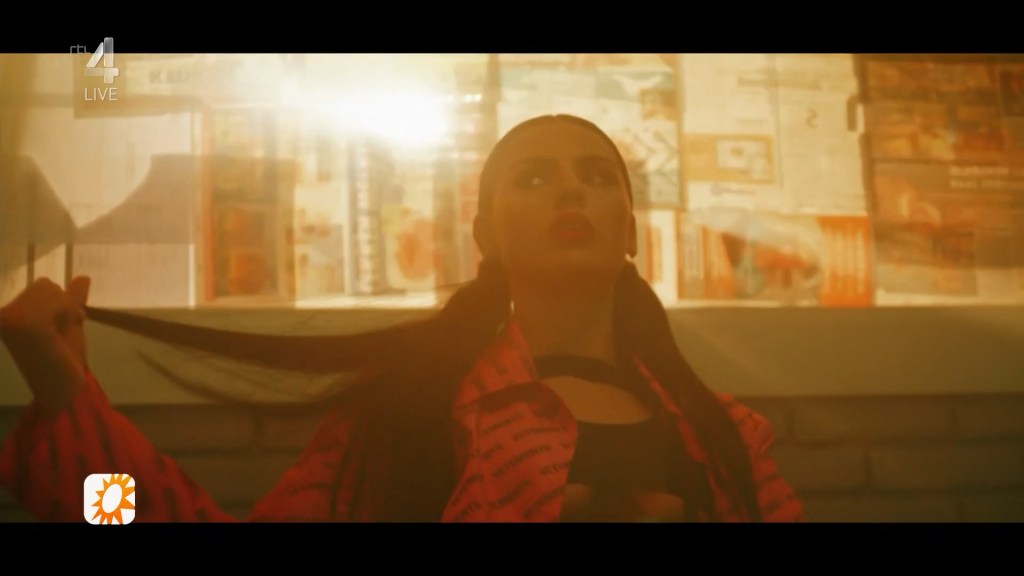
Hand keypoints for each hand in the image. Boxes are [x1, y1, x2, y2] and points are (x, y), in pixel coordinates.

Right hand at [1, 276, 91, 415]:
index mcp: (4, 315)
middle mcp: (1, 314)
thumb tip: (83, 277)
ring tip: (58, 339)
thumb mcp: (68, 323)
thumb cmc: (64, 361)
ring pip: (52, 289)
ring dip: (66, 312)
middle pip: (46, 284)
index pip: (41, 285)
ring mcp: (9, 317)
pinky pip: (58, 299)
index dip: (59, 305)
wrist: (64, 391)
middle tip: (58, 337)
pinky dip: (67, 315)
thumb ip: (71, 300)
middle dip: (63, 307)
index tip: (54, 333)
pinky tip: (58, 337)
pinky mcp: (24, 322)